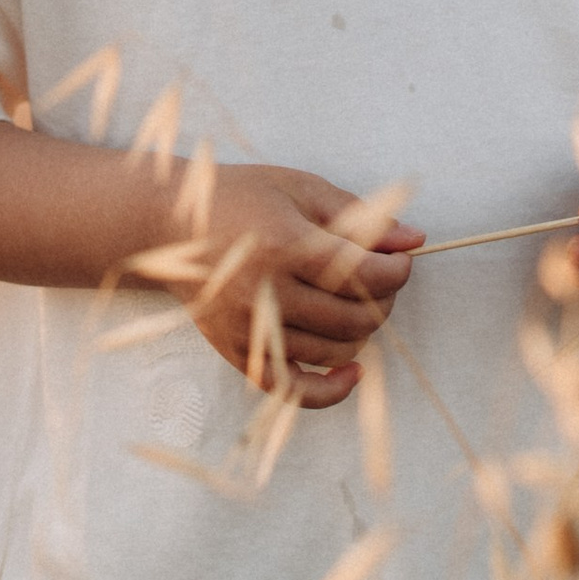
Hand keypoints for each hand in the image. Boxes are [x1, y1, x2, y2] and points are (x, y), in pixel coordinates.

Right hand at [153, 165, 422, 408]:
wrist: (165, 226)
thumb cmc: (238, 198)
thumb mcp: (300, 189)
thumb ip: (359, 216)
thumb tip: (413, 239)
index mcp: (285, 245)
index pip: (365, 275)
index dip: (397, 271)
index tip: (400, 260)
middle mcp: (266, 291)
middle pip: (355, 317)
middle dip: (384, 300)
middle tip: (381, 280)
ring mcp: (250, 327)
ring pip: (333, 351)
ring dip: (361, 332)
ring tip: (358, 305)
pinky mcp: (237, 351)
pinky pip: (292, 389)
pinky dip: (329, 390)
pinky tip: (351, 372)